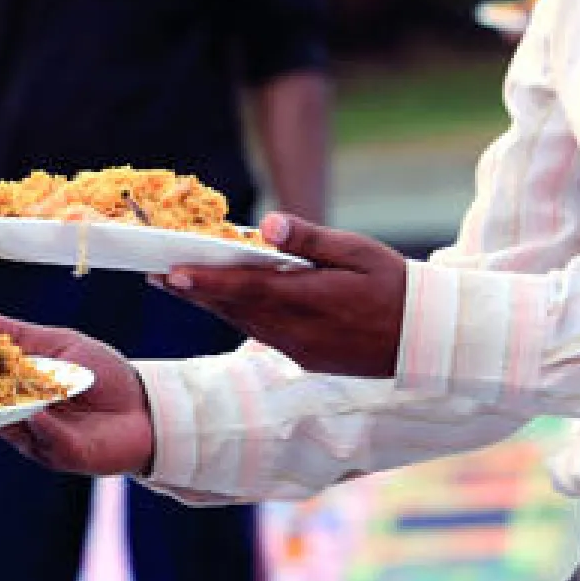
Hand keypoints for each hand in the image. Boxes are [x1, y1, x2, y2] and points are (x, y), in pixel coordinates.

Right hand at [0, 313, 153, 475]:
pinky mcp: (63, 455)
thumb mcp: (61, 345)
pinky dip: (42, 425)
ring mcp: (39, 439)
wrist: (147, 406)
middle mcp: (22, 418)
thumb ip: (21, 336)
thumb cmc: (105, 374)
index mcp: (18, 390)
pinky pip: (47, 439)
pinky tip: (37, 411)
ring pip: (11, 425)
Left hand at [151, 213, 406, 377]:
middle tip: (153, 274)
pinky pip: (259, 333)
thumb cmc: (394, 286)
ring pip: (242, 321)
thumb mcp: (359, 253)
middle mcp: (296, 330)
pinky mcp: (302, 357)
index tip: (171, 273)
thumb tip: (268, 223)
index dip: (206, 281)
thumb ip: (311, 240)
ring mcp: (297, 348)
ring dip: (209, 303)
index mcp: (310, 300)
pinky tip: (220, 300)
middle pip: (233, 307)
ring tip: (174, 283)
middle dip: (192, 290)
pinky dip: (236, 314)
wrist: (425, 341)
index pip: (247, 288)